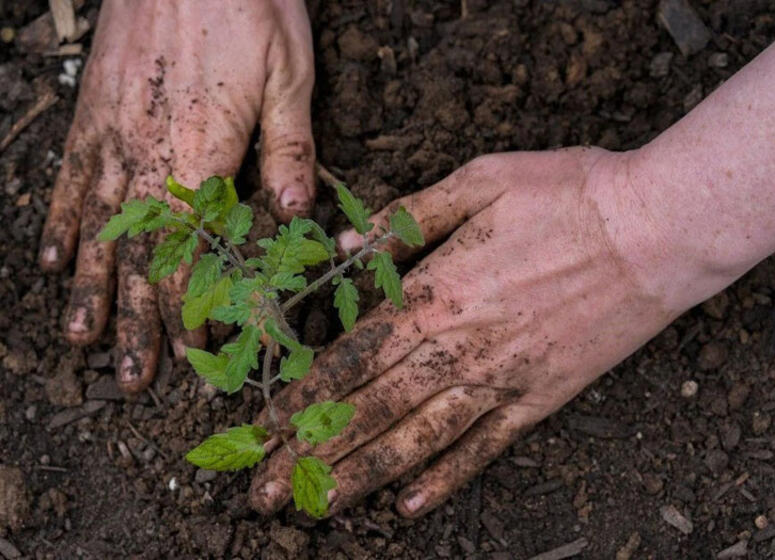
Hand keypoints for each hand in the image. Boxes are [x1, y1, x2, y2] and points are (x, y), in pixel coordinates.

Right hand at [39, 0, 315, 391]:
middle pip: (139, 256)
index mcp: (200, 156)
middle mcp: (146, 157)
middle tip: (131, 378)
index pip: (194, 253)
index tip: (196, 357)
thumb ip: (287, 151)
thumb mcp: (289, 76)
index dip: (193, 310)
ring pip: (97, 229)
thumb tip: (292, 213)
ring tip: (80, 339)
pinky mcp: (92, 112)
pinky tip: (53, 258)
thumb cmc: (246, 6)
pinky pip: (70, 179)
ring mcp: (111, 135)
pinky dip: (61, 222)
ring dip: (90, 289)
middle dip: (139, 322)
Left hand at [248, 147, 717, 517]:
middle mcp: (461, 347)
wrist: (659, 229)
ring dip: (362, 477)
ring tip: (318, 508)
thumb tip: (346, 250)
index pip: (351, 357)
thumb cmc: (569, 194)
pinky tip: (412, 506)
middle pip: (370, 409)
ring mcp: (503, 379)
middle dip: (311, 453)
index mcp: (438, 293)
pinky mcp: (542, 397)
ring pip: (418, 440)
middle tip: (264, 490)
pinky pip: (486, 447)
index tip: (264, 427)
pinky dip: (447, 479)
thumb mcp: (480, 180)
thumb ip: (409, 218)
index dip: (302, 395)